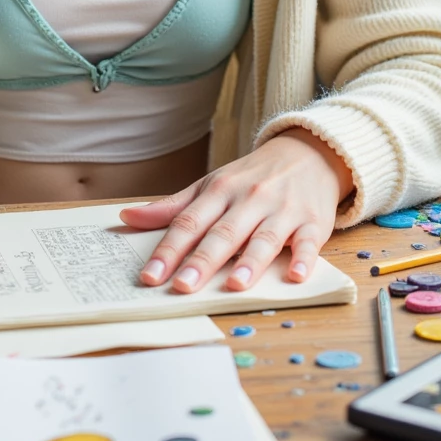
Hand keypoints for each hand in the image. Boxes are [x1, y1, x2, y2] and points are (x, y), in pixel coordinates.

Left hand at [118, 127, 353, 293]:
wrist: (307, 152)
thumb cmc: (252, 177)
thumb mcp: (211, 184)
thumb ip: (173, 206)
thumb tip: (127, 218)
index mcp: (220, 190)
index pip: (189, 222)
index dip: (168, 250)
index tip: (150, 277)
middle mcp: (250, 199)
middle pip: (223, 233)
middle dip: (202, 261)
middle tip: (183, 287)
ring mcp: (283, 210)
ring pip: (264, 237)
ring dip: (250, 261)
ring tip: (234, 284)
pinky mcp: (313, 222)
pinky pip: (308, 242)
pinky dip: (303, 258)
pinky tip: (294, 275)